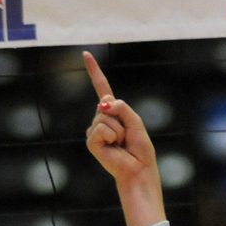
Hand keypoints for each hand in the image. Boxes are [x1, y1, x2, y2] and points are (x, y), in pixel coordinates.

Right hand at [83, 52, 165, 225]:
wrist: (138, 170)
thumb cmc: (140, 150)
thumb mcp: (136, 121)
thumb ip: (122, 107)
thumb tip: (103, 103)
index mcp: (113, 113)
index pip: (102, 87)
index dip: (94, 71)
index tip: (85, 54)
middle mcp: (101, 119)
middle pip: (106, 103)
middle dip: (120, 117)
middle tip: (126, 136)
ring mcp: (95, 130)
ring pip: (104, 116)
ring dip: (117, 129)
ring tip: (120, 143)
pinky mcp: (91, 142)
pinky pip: (100, 128)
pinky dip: (111, 136)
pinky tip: (114, 147)